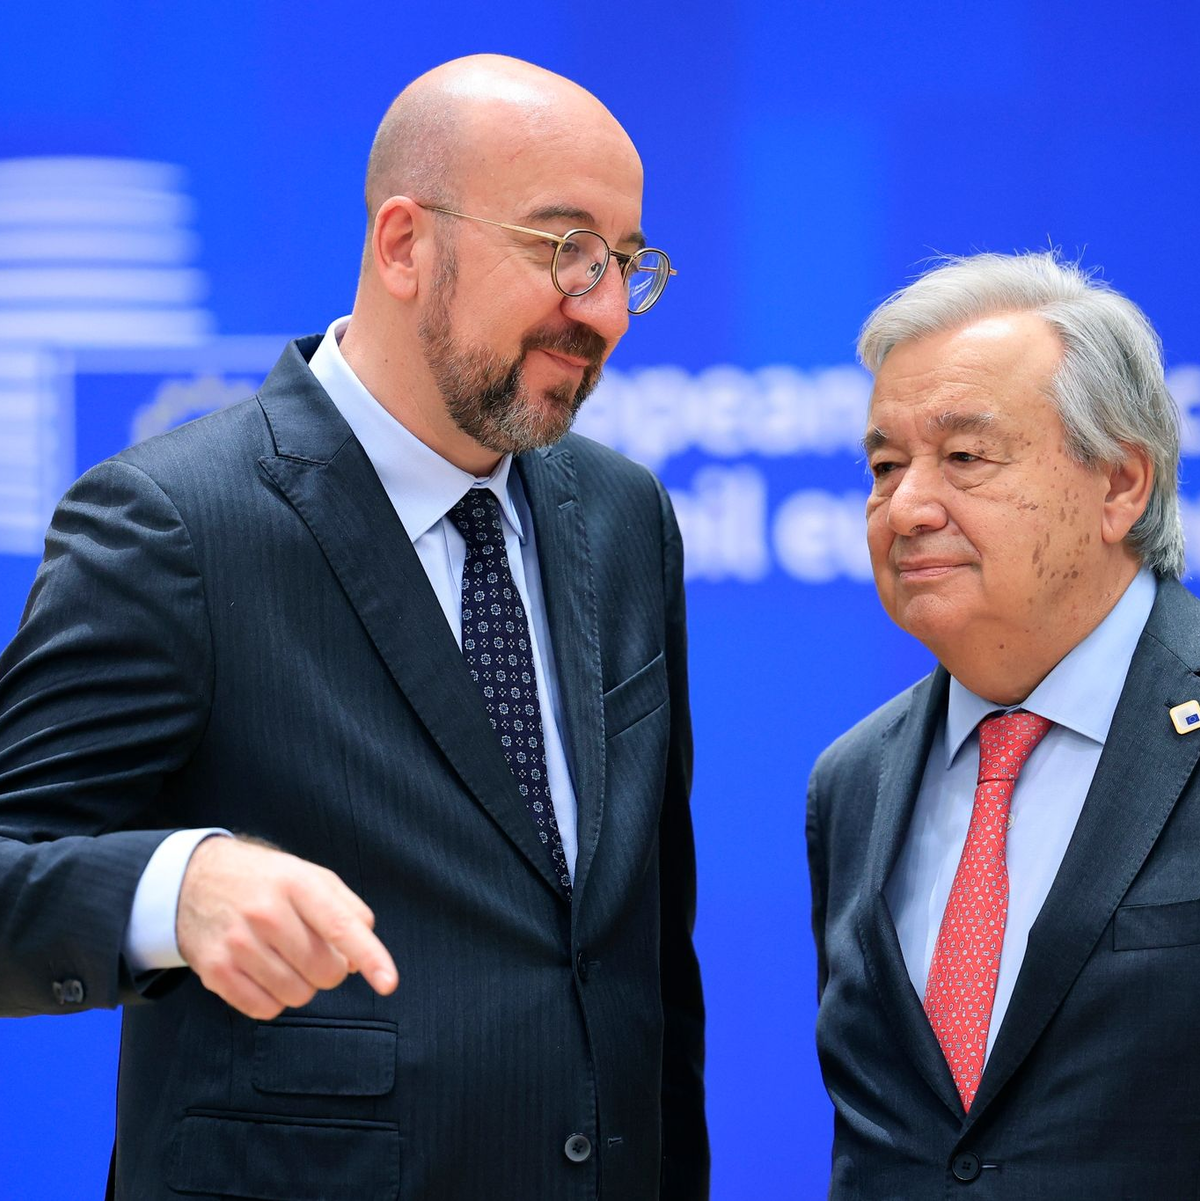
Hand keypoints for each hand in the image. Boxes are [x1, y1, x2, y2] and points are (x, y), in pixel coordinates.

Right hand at [176, 836, 397, 1019]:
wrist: (194, 881)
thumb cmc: (265, 881)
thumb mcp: (310, 876)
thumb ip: (347, 910)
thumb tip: (361, 958)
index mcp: (297, 883)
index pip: (341, 927)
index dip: (371, 957)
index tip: (389, 983)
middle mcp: (266, 913)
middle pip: (324, 971)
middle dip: (330, 969)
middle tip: (313, 950)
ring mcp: (238, 944)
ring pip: (298, 994)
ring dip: (301, 984)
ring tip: (284, 957)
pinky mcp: (215, 971)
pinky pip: (265, 1009)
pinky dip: (274, 999)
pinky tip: (264, 972)